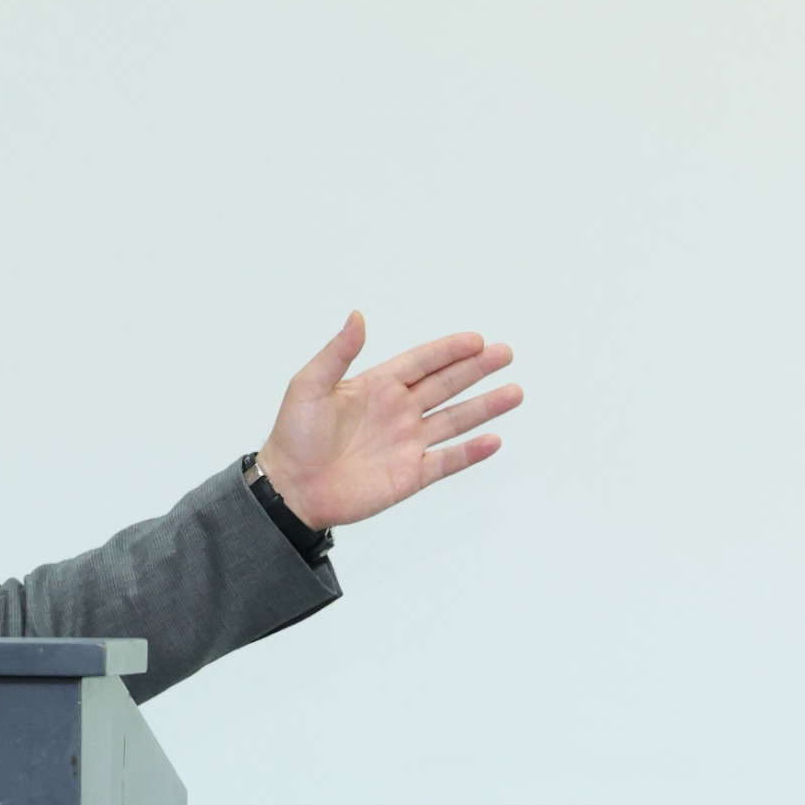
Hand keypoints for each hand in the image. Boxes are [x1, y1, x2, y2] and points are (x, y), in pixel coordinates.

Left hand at [256, 313, 523, 529]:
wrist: (290, 489)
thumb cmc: (292, 437)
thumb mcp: (308, 386)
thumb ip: (337, 353)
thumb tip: (357, 316)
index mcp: (375, 388)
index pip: (420, 363)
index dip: (448, 350)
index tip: (476, 339)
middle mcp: (396, 412)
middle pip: (445, 385)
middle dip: (475, 369)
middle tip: (504, 353)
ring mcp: (406, 444)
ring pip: (454, 421)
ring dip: (485, 407)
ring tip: (514, 391)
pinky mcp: (410, 475)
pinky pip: (447, 461)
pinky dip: (471, 453)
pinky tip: (493, 440)